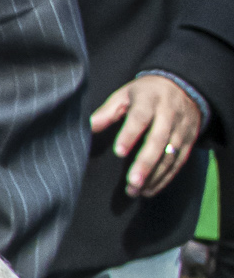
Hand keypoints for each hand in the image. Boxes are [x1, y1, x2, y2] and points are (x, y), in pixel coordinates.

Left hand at [91, 73, 204, 197]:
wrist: (185, 87)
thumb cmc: (145, 94)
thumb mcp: (125, 95)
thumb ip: (107, 112)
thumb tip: (87, 126)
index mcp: (150, 101)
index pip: (140, 118)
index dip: (130, 135)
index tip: (118, 152)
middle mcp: (168, 115)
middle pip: (158, 140)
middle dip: (145, 163)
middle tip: (132, 182)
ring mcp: (181, 129)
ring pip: (170, 155)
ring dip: (154, 175)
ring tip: (136, 190)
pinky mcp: (189, 141)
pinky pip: (179, 161)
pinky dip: (166, 177)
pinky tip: (150, 189)